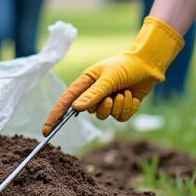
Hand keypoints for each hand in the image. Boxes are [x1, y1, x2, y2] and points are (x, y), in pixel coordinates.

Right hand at [42, 17, 183, 133]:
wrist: (148, 64)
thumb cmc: (125, 66)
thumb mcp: (108, 78)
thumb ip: (93, 94)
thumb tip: (75, 109)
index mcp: (86, 82)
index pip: (67, 101)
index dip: (56, 116)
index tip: (47, 131)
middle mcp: (94, 93)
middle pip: (90, 112)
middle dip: (103, 107)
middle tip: (113, 94)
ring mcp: (108, 101)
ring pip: (106, 117)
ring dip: (118, 106)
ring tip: (125, 92)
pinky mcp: (121, 107)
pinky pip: (120, 118)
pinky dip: (128, 108)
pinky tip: (132, 96)